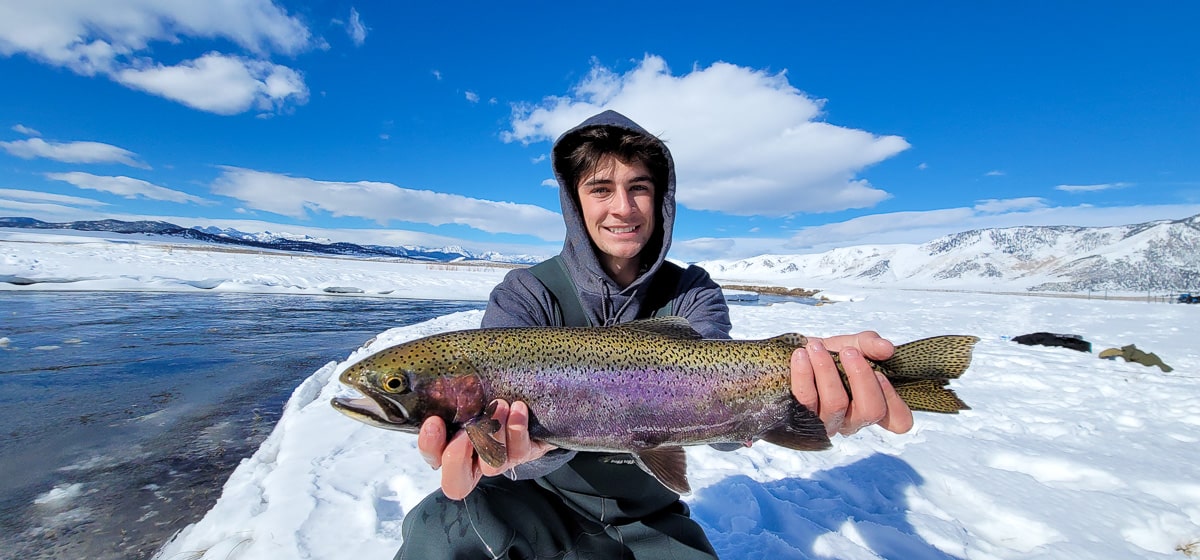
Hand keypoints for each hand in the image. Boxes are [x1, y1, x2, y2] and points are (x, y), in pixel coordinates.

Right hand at [417, 400, 556, 499]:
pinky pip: (519, 452)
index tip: (434, 421)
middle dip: (456, 458)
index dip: (429, 446)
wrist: (532, 399)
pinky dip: (516, 429)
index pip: (433, 457)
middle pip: (456, 484)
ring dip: (493, 434)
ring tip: (499, 405)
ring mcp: (499, 461)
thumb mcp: (468, 391)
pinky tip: (518, 408)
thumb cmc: (490, 391)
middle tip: (466, 430)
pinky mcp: (523, 454)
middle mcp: (474, 460)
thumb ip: (450, 393)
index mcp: (451, 445)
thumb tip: (434, 383)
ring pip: (492, 465)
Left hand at [790, 331, 913, 436]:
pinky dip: (803, 374)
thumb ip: (871, 344)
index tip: (881, 373)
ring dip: (827, 370)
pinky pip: (805, 399)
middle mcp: (853, 420)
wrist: (795, 356)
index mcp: (872, 405)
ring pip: (836, 404)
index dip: (895, 400)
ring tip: (817, 347)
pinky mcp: (801, 418)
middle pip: (870, 411)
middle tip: (849, 352)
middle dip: (861, 377)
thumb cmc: (828, 355)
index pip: (899, 421)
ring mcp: (828, 423)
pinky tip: (801, 355)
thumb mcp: (853, 344)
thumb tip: (886, 348)